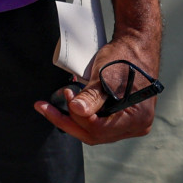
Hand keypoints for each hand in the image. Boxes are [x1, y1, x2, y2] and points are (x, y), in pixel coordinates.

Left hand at [35, 30, 160, 144]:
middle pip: (95, 135)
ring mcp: (130, 124)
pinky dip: (83, 117)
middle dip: (69, 122)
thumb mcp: (106, 76)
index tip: (66, 95)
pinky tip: (71, 107)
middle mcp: (136, 126)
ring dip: (74, 120)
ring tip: (53, 108)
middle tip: (45, 108)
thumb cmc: (125, 58)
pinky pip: (99, 125)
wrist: (135, 47)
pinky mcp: (122, 119)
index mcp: (137, 118)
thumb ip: (92, 96)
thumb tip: (77, 109)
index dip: (77, 117)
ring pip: (95, 132)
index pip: (99, 129)